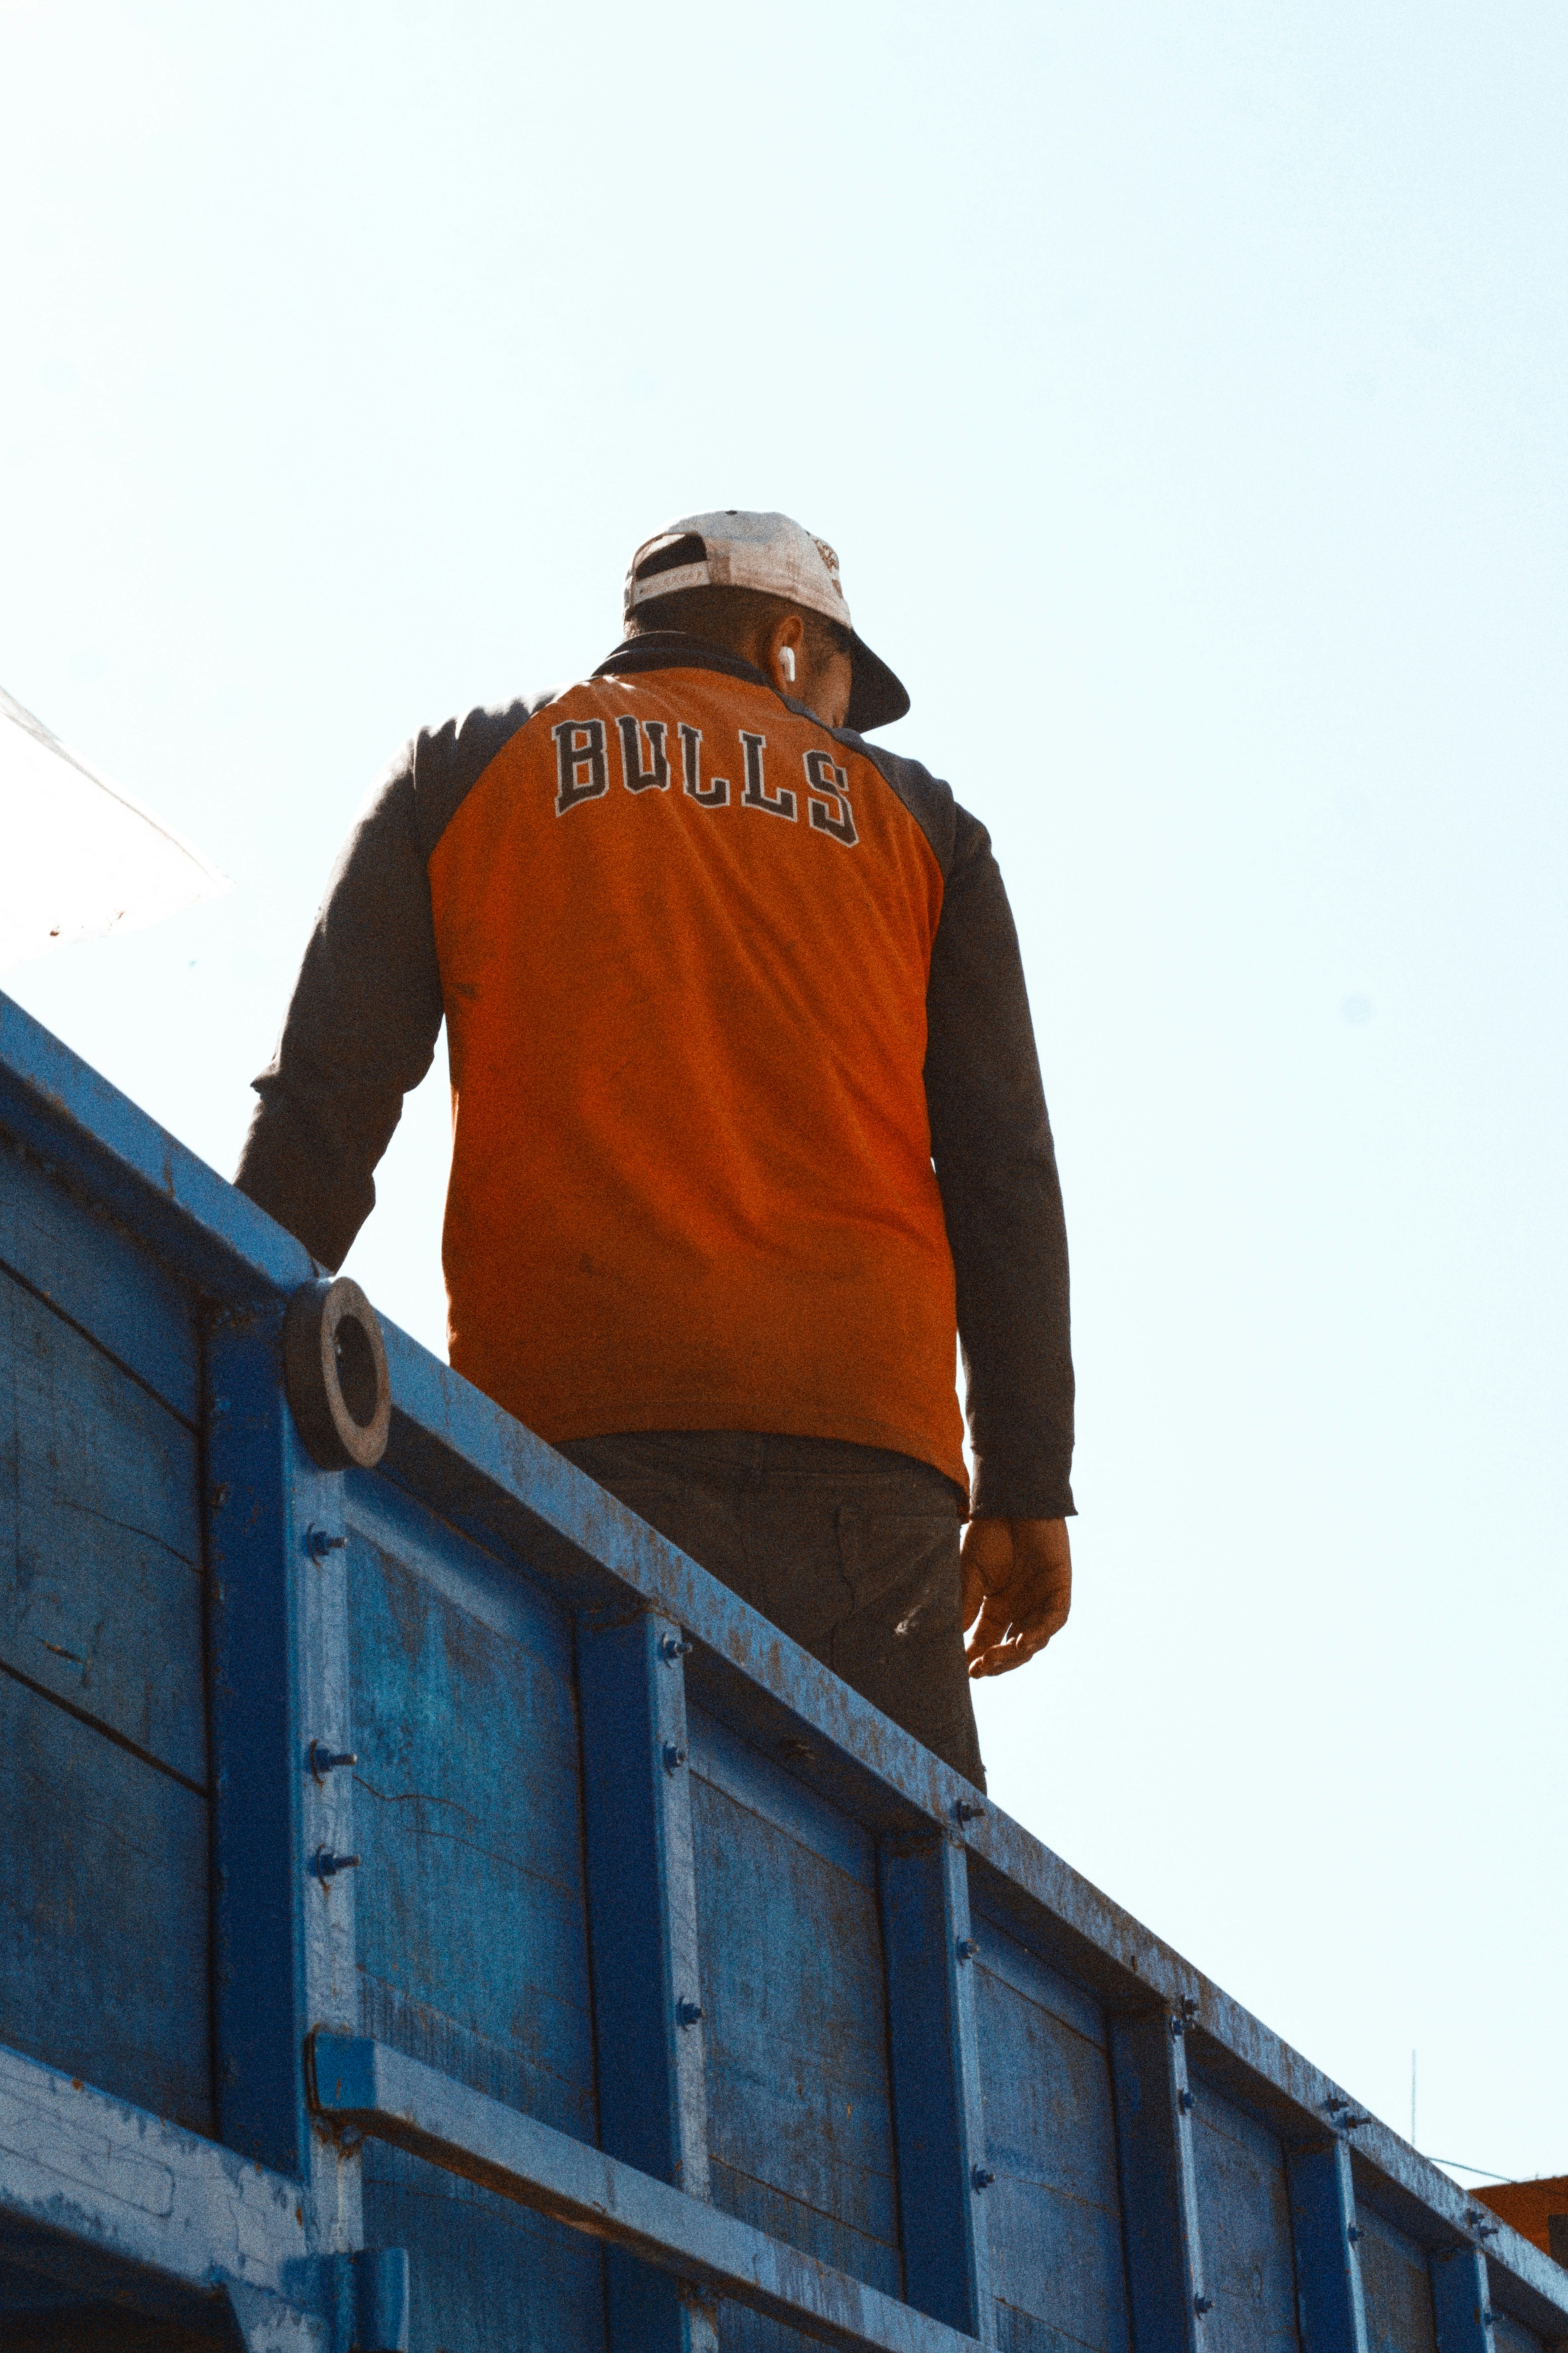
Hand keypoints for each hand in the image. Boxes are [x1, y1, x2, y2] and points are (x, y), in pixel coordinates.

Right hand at [961, 1517, 1071, 1678]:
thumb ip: (966, 1605)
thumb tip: (953, 1637)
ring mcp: (1041, 1601)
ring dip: (1015, 1654)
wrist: (1012, 1501)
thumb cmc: (990, 1532)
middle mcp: (1021, 1608)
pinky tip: (1023, 1643)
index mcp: (998, 1607)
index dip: (978, 1658)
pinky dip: (1040, 1633)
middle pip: (1012, 1649)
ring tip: (994, 1658)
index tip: (965, 1671)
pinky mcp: (1059, 1589)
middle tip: (979, 1668)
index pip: (988, 1642)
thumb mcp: (971, 1573)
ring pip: (1034, 1641)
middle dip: (996, 1662)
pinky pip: (1054, 1620)